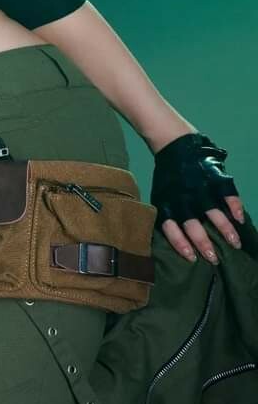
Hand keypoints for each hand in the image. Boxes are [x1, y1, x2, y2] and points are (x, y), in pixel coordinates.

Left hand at [151, 132, 244, 265]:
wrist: (174, 144)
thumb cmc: (168, 176)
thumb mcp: (161, 195)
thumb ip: (170, 214)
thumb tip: (179, 239)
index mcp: (167, 204)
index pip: (171, 229)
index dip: (181, 245)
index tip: (192, 258)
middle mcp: (183, 198)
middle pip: (193, 226)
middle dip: (205, 244)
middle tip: (215, 259)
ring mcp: (200, 188)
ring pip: (214, 214)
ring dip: (226, 231)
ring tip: (235, 244)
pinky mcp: (214, 177)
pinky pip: (228, 194)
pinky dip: (235, 207)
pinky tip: (241, 219)